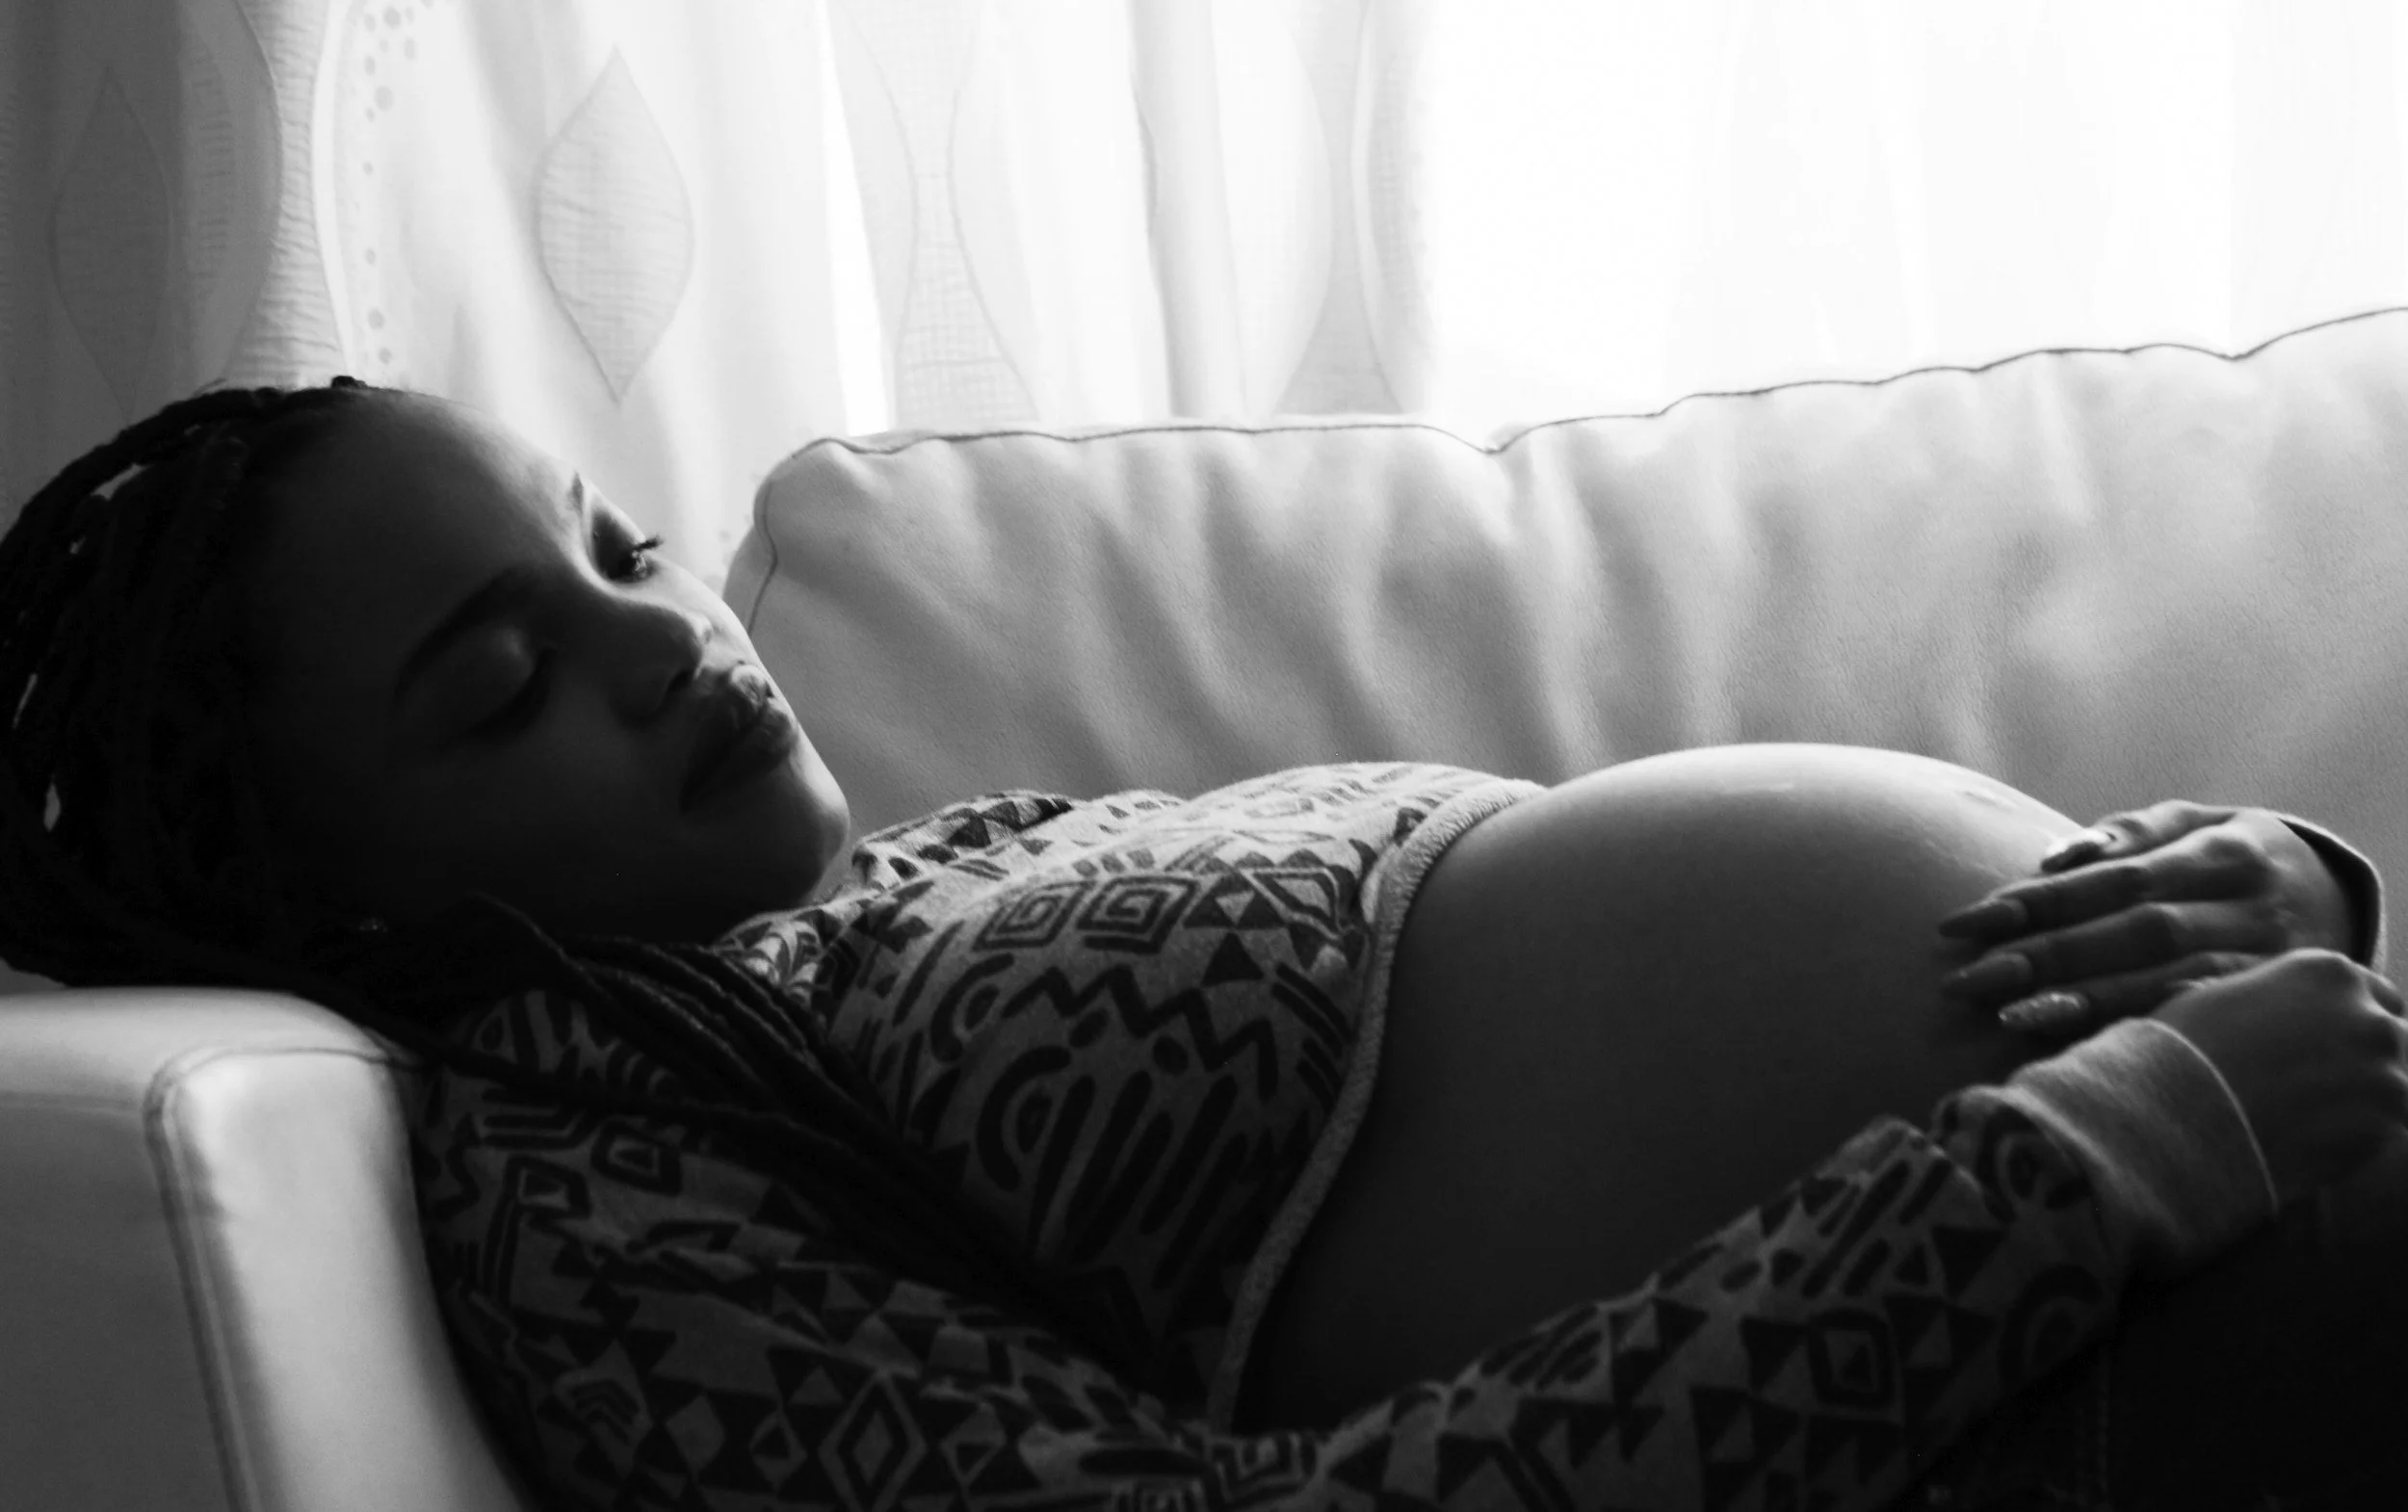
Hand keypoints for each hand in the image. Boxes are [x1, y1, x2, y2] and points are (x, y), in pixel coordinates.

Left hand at [1935, 800, 2356, 1038]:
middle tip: (1966, 979)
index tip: (1963, 923)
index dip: (2040, 902)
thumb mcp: (2200, 823)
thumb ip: (2133, 833)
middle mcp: (2249, 908)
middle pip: (2133, 932)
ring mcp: (2265, 963)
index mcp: (2227, 852)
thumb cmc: (2236, 857)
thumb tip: (2057, 856)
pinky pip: (2193, 1019)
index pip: (2117, 879)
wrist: (2340, 899)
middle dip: (2045, 955)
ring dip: (2082, 1000)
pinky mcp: (2267, 1008)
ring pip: (2165, 981)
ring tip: (2006, 1015)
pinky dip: (2134, 1028)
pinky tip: (2082, 1045)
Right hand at [2151, 949, 2407, 1210]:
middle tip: (2326, 1085)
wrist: (2176, 1108)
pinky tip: (2313, 1141)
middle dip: (2368, 1058)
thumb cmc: (2181, 1049)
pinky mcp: (2386, 1126)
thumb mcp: (2220, 996)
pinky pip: (2385, 1129)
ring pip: (2396, 1085)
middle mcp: (2369, 1014)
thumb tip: (2270, 1014)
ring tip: (2317, 1119)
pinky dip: (2359, 1137)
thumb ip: (2269, 998)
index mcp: (2329, 972)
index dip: (2354, 1019)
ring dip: (2367, 1099)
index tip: (2333, 1043)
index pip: (2377, 993)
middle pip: (2395, 1036)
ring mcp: (2385, 1071)